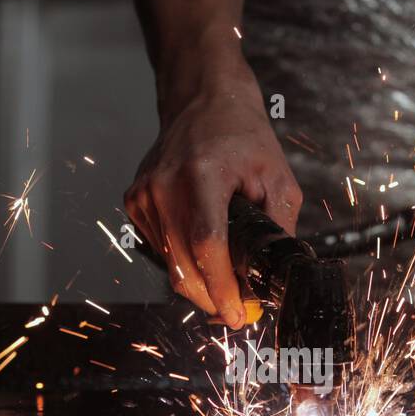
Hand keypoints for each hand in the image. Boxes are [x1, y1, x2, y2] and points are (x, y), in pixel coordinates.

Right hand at [125, 63, 300, 327]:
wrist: (202, 100)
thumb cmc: (241, 134)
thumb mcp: (277, 177)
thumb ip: (280, 227)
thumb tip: (275, 275)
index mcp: (200, 175)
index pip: (207, 246)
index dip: (222, 288)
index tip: (238, 314)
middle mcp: (164, 186)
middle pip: (183, 266)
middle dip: (212, 298)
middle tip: (236, 312)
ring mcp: (144, 195)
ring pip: (170, 265)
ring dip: (197, 284)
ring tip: (225, 287)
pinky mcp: (135, 202)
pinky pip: (160, 249)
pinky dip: (182, 263)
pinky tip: (203, 257)